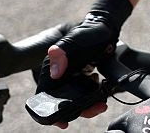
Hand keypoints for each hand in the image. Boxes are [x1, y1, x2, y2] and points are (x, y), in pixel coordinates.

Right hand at [37, 0, 132, 127]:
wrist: (106, 27)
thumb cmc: (89, 32)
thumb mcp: (76, 39)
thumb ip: (63, 52)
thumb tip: (53, 74)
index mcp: (50, 66)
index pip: (43, 92)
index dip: (47, 110)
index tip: (62, 122)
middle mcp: (58, 73)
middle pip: (60, 100)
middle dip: (75, 110)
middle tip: (95, 108)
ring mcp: (69, 76)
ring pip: (73, 99)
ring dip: (86, 105)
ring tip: (101, 103)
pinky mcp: (80, 77)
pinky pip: (83, 93)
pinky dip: (92, 97)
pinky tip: (101, 92)